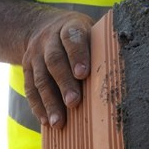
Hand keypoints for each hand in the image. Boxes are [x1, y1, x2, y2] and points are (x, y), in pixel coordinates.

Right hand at [22, 9, 93, 128]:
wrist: (41, 27)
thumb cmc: (77, 37)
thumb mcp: (89, 31)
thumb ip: (99, 47)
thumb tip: (122, 72)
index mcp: (68, 27)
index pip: (71, 39)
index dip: (77, 56)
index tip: (83, 74)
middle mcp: (48, 40)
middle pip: (54, 61)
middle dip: (64, 83)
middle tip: (74, 102)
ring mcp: (34, 55)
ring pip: (40, 79)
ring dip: (49, 102)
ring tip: (58, 122)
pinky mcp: (26, 69)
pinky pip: (30, 89)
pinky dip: (37, 106)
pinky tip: (46, 121)